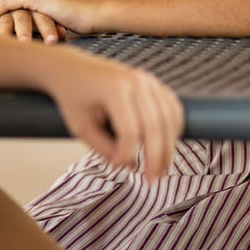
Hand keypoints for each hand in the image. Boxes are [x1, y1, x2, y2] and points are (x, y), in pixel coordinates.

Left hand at [43, 47, 184, 179]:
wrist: (74, 69)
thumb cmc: (74, 97)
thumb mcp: (81, 127)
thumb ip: (105, 148)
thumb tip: (131, 164)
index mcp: (114, 88)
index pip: (130, 130)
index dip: (126, 154)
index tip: (117, 167)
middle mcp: (136, 81)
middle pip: (155, 125)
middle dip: (156, 157)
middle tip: (151, 180)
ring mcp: (148, 80)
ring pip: (169, 118)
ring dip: (169, 147)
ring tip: (161, 169)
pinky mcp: (154, 83)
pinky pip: (173, 108)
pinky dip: (174, 128)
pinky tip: (168, 145)